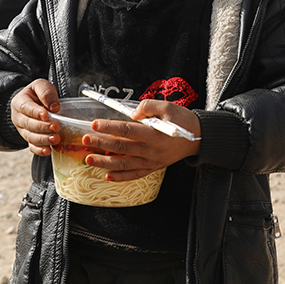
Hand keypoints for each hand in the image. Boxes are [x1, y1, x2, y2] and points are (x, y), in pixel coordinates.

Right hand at [10, 80, 61, 155]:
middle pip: (28, 124)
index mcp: (19, 102)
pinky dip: (39, 150)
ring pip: (30, 136)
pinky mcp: (29, 139)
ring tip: (55, 138)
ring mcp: (22, 130)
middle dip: (42, 127)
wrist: (33, 103)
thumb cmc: (38, 94)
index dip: (36, 112)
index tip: (46, 115)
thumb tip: (54, 107)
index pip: (26, 108)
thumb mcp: (41, 85)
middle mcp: (18, 117)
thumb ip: (46, 92)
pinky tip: (48, 150)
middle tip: (55, 127)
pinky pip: (32, 147)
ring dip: (43, 139)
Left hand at [83, 99, 200, 181]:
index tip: (95, 124)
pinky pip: (135, 175)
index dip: (110, 127)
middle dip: (102, 144)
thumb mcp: (168, 107)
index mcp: (154, 134)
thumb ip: (149, 106)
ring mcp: (152, 161)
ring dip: (106, 163)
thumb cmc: (183, 120)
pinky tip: (108, 176)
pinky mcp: (154, 167)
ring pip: (125, 164)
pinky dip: (121, 177)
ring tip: (90, 159)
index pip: (127, 130)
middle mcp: (151, 150)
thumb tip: (132, 113)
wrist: (199, 138)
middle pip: (122, 148)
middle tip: (86, 140)